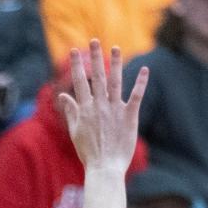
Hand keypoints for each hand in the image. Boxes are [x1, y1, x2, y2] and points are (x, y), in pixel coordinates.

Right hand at [57, 40, 147, 172]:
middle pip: (96, 77)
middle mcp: (99, 106)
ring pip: (115, 82)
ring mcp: (114, 110)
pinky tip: (144, 69)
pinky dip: (141, 82)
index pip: (79, 82)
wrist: (104, 167)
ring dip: (116, 63)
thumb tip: (63, 96)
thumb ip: (71, 111)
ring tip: (115, 48)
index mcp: (84, 109)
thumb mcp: (74, 131)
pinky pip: (136, 96)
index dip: (76, 65)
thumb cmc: (88, 152)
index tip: (73, 51)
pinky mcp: (129, 116)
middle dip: (94, 57)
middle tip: (94, 41)